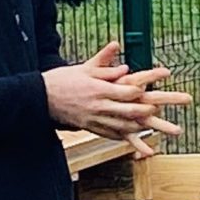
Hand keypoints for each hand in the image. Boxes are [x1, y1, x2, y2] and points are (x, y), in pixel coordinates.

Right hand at [45, 46, 191, 143]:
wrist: (40, 97)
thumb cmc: (63, 79)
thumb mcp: (84, 68)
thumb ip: (105, 64)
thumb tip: (125, 65)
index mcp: (99, 89)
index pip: (125, 92)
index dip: (139, 92)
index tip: (149, 89)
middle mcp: (98, 105)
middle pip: (128, 111)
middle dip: (146, 111)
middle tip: (158, 110)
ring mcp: (94, 119)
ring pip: (121, 126)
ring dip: (137, 127)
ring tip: (151, 127)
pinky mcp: (89, 127)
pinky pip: (109, 133)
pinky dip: (122, 135)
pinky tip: (131, 136)